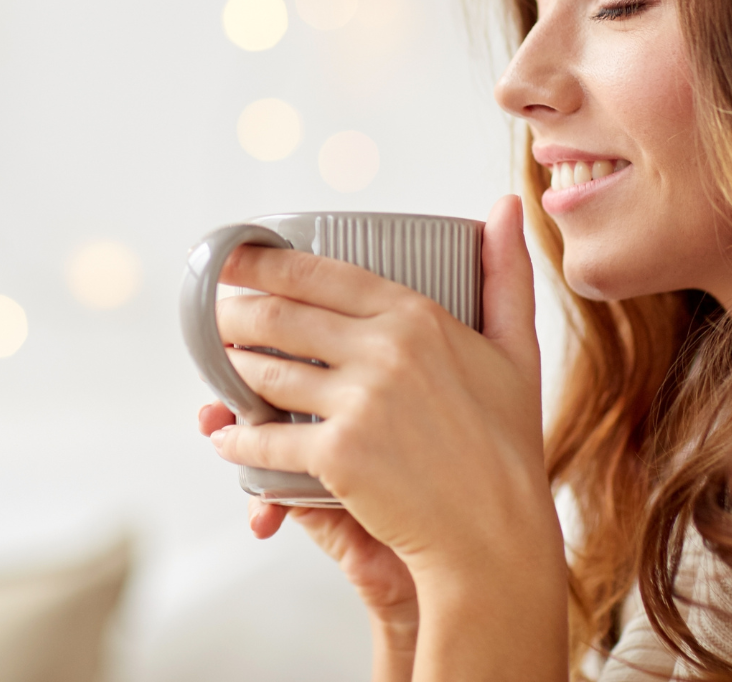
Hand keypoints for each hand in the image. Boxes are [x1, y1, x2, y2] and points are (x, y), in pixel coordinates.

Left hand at [204, 196, 567, 678]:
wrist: (497, 529)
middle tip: (212, 312)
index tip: (236, 258)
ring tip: (220, 366)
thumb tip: (508, 204)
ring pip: (266, 373)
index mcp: (418, 316)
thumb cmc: (507, 439)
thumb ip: (507, 274)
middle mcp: (383, 348)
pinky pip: (264, 440)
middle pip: (281, 316)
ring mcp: (358, 401)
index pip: (323, 273)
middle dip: (233, 311)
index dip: (268, 263)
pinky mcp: (337, 455)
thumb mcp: (517, 347)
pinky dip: (237, 441)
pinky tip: (227, 438)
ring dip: (231, 369)